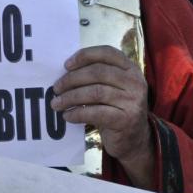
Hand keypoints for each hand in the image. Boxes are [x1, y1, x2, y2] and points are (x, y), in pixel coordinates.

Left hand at [51, 46, 152, 183]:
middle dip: (72, 79)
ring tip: (57, 103)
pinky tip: (68, 116)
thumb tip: (66, 72)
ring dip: (71, 97)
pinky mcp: (125, 120)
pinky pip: (95, 113)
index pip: (107, 53)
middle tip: (56, 88)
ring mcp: (133, 101)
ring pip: (95, 92)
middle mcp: (135, 82)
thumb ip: (98, 77)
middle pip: (98, 72)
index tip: (66, 65)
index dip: (85, 55)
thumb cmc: (117, 110)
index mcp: (131, 69)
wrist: (134, 139)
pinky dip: (78, 113)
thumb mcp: (114, 88)